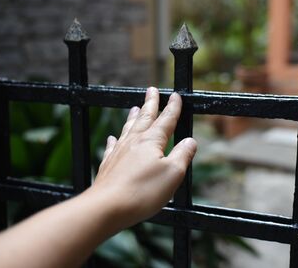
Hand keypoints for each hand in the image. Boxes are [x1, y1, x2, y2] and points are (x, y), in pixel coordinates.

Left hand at [89, 87, 196, 226]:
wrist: (107, 207)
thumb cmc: (143, 192)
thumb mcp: (173, 174)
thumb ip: (183, 155)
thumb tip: (191, 141)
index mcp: (152, 142)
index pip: (166, 120)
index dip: (172, 108)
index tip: (175, 96)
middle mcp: (134, 142)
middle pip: (144, 118)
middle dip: (150, 104)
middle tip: (151, 90)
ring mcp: (119, 152)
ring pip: (127, 129)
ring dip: (133, 117)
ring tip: (134, 107)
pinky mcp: (108, 165)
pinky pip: (112, 147)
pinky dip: (114, 140)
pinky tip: (112, 137)